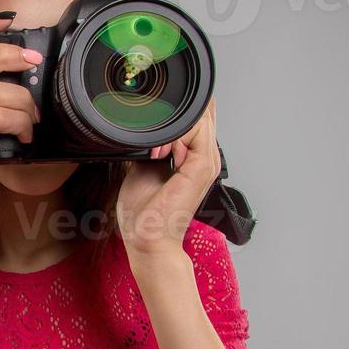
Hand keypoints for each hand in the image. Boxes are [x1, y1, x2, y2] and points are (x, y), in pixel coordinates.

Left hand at [116, 98, 220, 258]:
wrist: (148, 239)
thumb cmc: (144, 214)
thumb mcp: (142, 168)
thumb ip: (150, 146)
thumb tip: (140, 128)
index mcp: (195, 159)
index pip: (199, 118)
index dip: (178, 109)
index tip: (150, 123)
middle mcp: (206, 158)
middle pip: (203, 112)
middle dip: (175, 111)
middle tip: (151, 133)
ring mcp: (207, 162)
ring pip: (200, 116)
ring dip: (172, 124)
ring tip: (155, 150)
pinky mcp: (202, 167)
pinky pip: (196, 130)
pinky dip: (175, 134)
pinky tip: (160, 153)